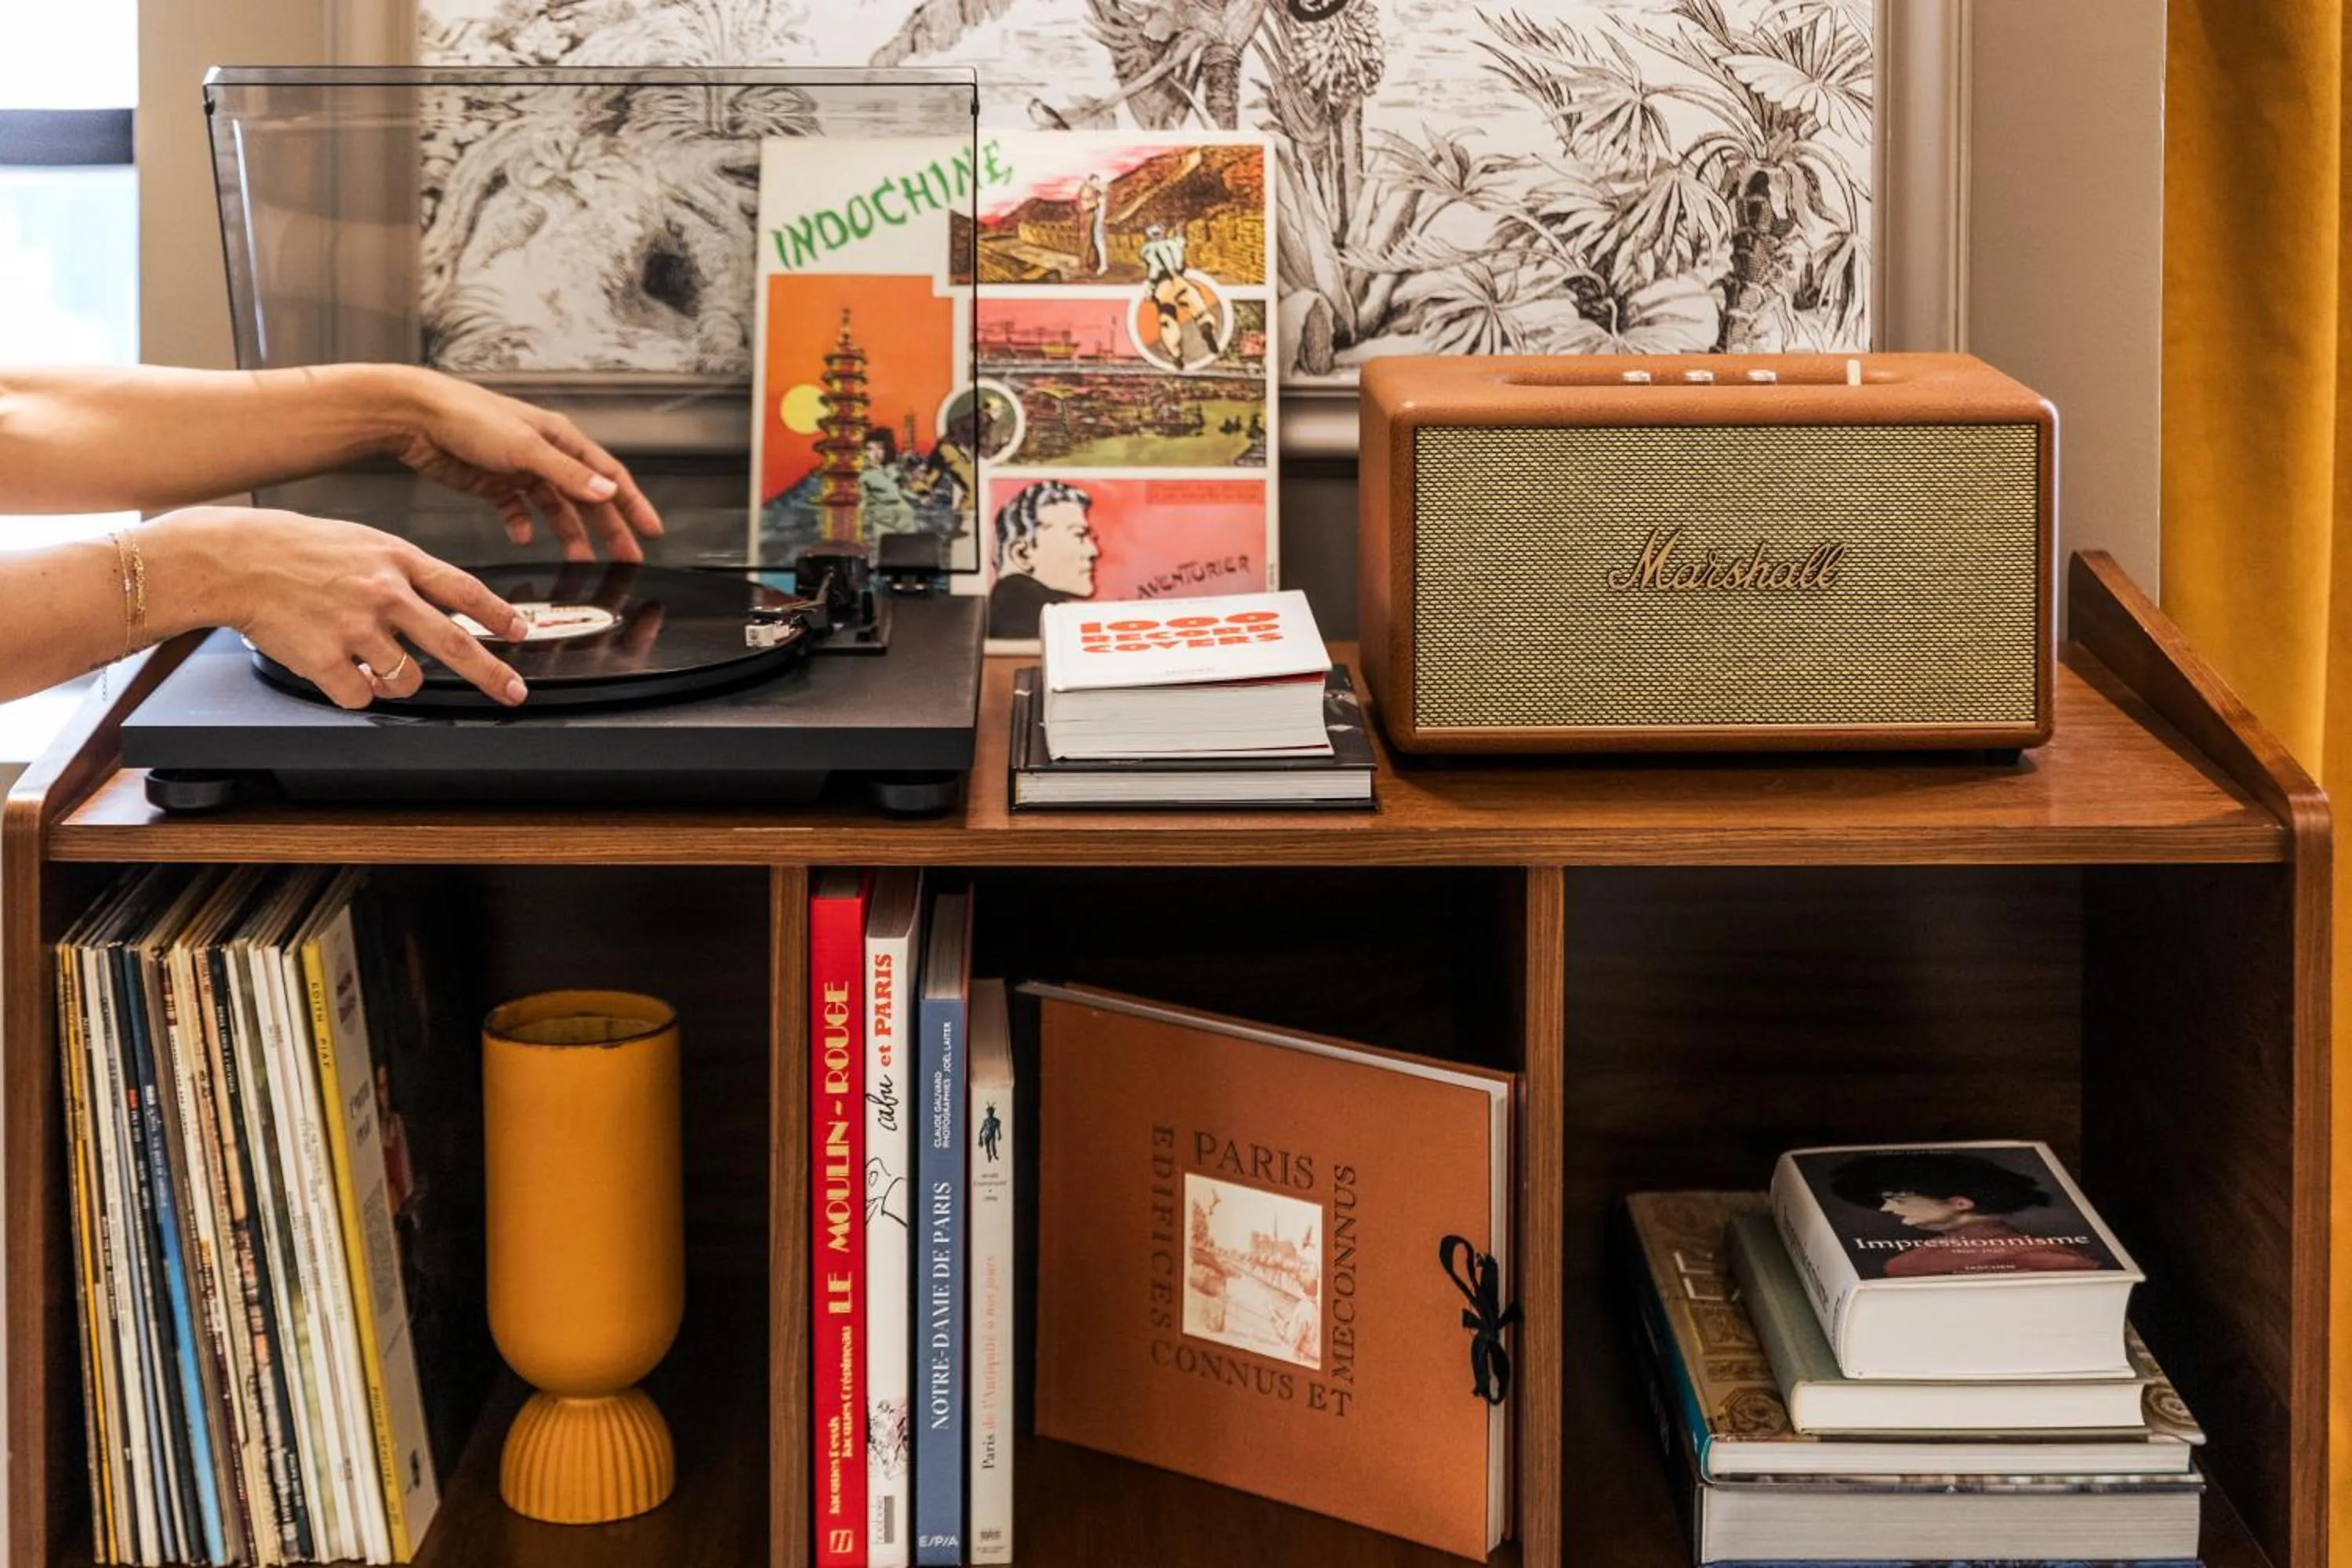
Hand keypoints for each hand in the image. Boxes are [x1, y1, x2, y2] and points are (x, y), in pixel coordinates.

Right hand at [152, 507, 534, 708]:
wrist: (232, 559)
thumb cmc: (291, 548)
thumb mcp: (360, 541)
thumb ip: (401, 570)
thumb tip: (439, 600)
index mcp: (395, 560)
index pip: (463, 590)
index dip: (498, 615)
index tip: (520, 633)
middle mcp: (384, 593)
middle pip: (454, 643)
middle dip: (492, 674)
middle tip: (514, 693)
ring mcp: (356, 627)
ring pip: (407, 679)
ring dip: (397, 682)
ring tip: (370, 662)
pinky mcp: (326, 659)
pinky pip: (360, 696)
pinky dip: (352, 691)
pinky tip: (335, 668)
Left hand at [384, 368, 663, 562]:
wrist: (415, 417)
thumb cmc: (468, 416)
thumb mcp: (525, 447)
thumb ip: (567, 473)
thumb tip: (606, 493)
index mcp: (561, 440)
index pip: (609, 476)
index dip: (633, 504)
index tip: (651, 531)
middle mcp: (545, 455)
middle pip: (586, 498)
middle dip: (608, 529)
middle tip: (626, 557)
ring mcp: (519, 470)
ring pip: (555, 509)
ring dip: (569, 534)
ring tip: (579, 560)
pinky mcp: (493, 485)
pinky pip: (517, 512)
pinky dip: (523, 526)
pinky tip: (523, 538)